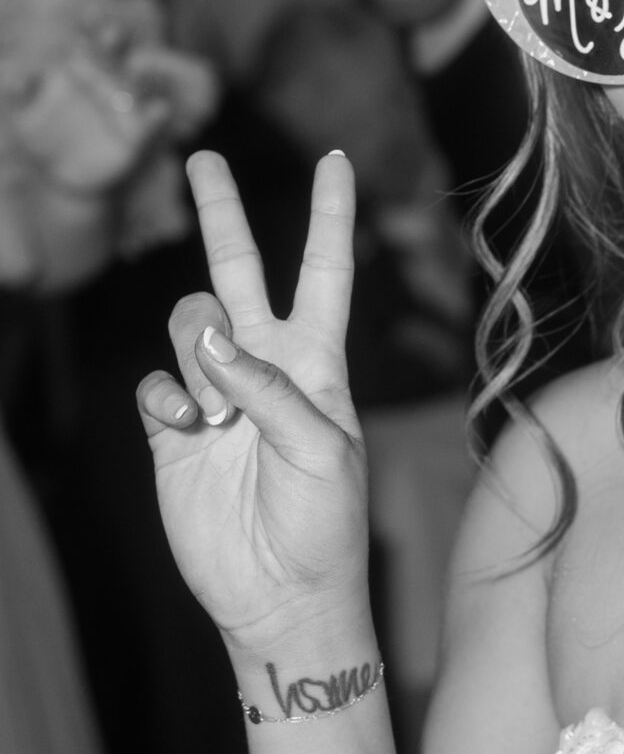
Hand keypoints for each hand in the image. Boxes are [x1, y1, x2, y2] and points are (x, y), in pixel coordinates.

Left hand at [11, 44, 173, 196]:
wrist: (62, 178)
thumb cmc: (43, 138)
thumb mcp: (25, 116)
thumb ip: (22, 95)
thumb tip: (17, 77)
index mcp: (84, 72)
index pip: (90, 44)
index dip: (92, 28)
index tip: (91, 14)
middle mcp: (109, 84)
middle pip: (116, 58)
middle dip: (116, 43)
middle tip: (113, 32)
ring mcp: (125, 109)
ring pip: (136, 87)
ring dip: (141, 77)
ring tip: (139, 69)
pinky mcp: (136, 136)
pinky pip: (149, 125)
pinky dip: (156, 116)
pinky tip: (160, 109)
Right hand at [135, 149, 369, 650]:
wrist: (281, 595)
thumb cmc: (325, 525)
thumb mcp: (321, 450)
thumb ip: (268, 388)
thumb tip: (209, 339)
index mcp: (318, 362)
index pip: (324, 272)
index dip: (330, 216)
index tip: (337, 159)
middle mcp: (266, 367)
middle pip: (239, 271)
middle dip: (222, 215)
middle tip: (204, 157)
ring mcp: (216, 396)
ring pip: (188, 324)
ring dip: (197, 352)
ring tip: (219, 412)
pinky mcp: (172, 431)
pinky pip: (155, 384)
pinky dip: (167, 398)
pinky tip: (190, 430)